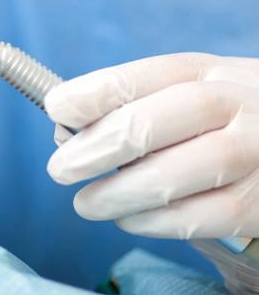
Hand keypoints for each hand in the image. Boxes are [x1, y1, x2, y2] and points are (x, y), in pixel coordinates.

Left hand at [44, 53, 258, 239]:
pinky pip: (203, 216)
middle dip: (96, 148)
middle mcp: (234, 104)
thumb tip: (65, 133)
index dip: (93, 93)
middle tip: (60, 169)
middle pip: (153, 123)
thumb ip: (136, 105)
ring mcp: (255, 152)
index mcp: (204, 71)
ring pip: (177, 174)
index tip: (56, 108)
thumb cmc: (226, 120)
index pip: (141, 76)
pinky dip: (156, 222)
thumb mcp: (191, 92)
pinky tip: (129, 220)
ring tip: (86, 204)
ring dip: (119, 193)